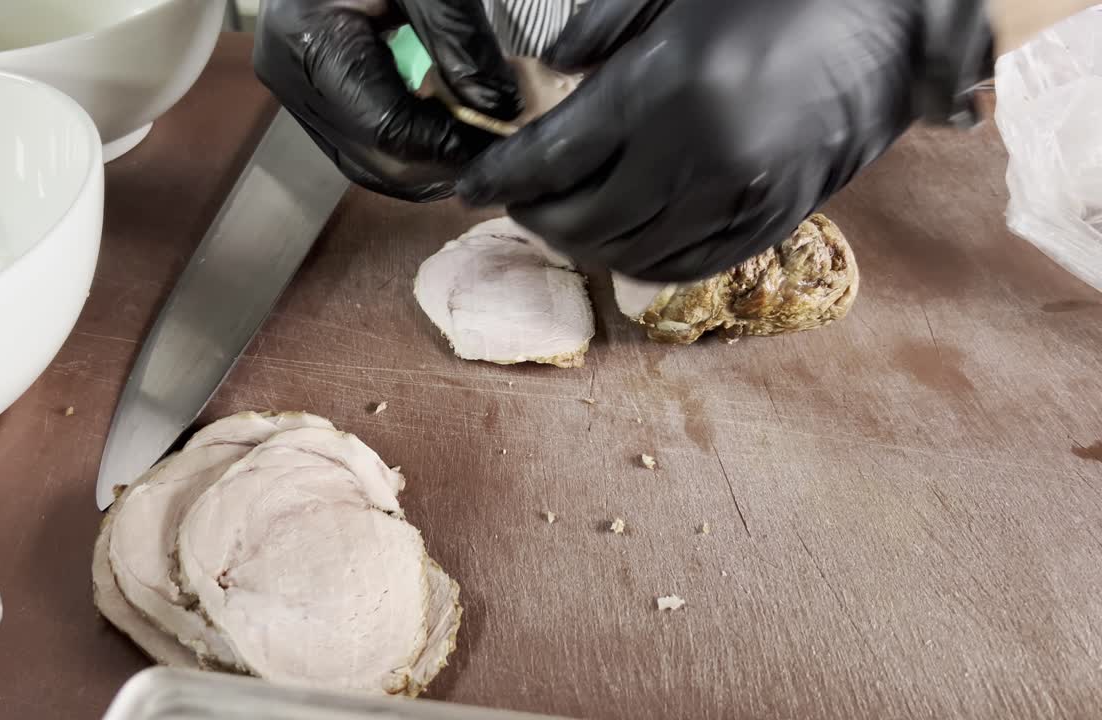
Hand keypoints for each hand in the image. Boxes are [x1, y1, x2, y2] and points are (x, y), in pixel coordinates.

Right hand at [255, 0, 522, 201]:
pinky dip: (405, 150)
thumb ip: (458, 38)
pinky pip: (358, 145)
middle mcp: (289, 77)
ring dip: (426, 163)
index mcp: (309, 39)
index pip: (386, 128)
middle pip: (374, 157)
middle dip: (442, 161)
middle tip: (497, 145)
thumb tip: (500, 111)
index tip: (502, 138)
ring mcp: (293, 90)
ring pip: (367, 163)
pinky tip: (444, 134)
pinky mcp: (306, 93)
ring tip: (476, 141)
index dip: (449, 144)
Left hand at [458, 0, 988, 281]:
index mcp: (667, 88)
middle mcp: (701, 155)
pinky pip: (690, 266)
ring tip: (562, 220)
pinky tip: (623, 241)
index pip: (553, 157)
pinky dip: (641, 263)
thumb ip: (605, 26)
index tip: (470, 186)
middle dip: (535, 215)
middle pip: (584, 217)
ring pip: (631, 253)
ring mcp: (744, 197)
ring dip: (583, 244)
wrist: (902, 9)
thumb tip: (555, 73)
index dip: (502, 178)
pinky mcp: (780, 219)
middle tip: (516, 199)